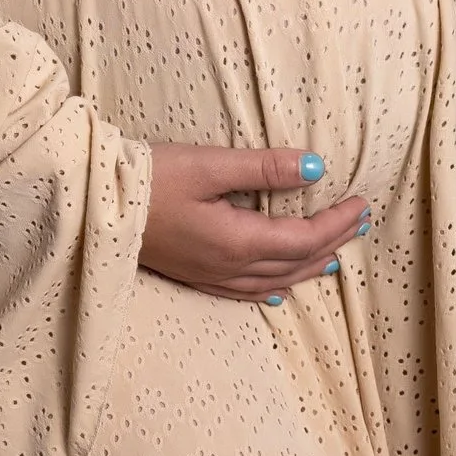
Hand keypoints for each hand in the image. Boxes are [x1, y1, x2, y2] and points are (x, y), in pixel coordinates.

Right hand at [140, 143, 372, 301]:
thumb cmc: (148, 179)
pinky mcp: (193, 275)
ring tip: (337, 255)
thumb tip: (315, 167)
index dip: (337, 223)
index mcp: (237, 241)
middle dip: (333, 242)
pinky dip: (272, 286)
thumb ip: (263, 168)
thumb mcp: (208, 164)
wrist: (94, 205)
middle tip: (362, 223)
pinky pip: (245, 290)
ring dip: (310, 267)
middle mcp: (228, 267)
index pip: (304, 238)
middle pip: (295, 262)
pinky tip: (279, 288)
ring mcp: (209, 276)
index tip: (361, 203)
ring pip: (275, 279)